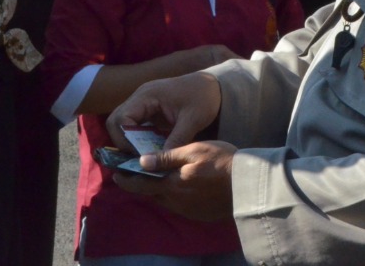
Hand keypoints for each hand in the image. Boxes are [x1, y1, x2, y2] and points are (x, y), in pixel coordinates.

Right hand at [107, 71, 223, 151]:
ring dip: (130, 143)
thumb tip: (161, 163)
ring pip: (123, 125)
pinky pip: (135, 127)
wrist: (213, 85)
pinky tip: (152, 152)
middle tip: (139, 159)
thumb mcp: (193, 119)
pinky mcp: (149, 111)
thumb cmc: (204, 97)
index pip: (121, 118)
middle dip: (123, 143)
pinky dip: (139, 140)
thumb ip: (177, 139)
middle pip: (116, 122)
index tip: (140, 155)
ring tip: (146, 158)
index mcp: (147, 95)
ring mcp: (143, 104)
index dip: (124, 139)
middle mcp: (140, 98)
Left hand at [112, 140, 236, 222]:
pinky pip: (178, 205)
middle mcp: (176, 201)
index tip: (115, 173)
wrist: (249, 185)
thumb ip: (166, 157)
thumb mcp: (193, 150)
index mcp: (171, 185)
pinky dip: (171, 195)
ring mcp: (188, 210)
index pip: (140, 184)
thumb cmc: (222, 161)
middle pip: (150, 193)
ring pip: (164, 200)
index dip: (125, 179)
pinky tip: (177, 186)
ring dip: (156, 190)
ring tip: (154, 178)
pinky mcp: (198, 214)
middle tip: (132, 173)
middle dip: (140, 184)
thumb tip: (140, 162)